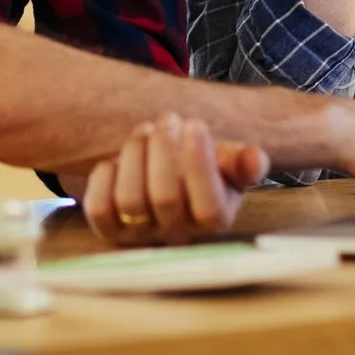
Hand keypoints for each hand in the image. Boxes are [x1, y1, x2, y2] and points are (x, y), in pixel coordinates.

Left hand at [80, 115, 271, 247]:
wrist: (168, 178)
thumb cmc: (204, 168)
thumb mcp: (227, 163)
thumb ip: (243, 162)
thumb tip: (256, 158)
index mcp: (215, 222)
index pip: (209, 209)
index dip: (200, 164)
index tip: (196, 124)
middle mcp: (178, 236)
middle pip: (165, 198)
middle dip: (163, 148)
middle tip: (168, 118)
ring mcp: (141, 236)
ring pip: (129, 201)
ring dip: (134, 154)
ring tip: (144, 131)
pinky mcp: (108, 231)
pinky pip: (98, 208)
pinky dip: (104, 176)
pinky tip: (117, 159)